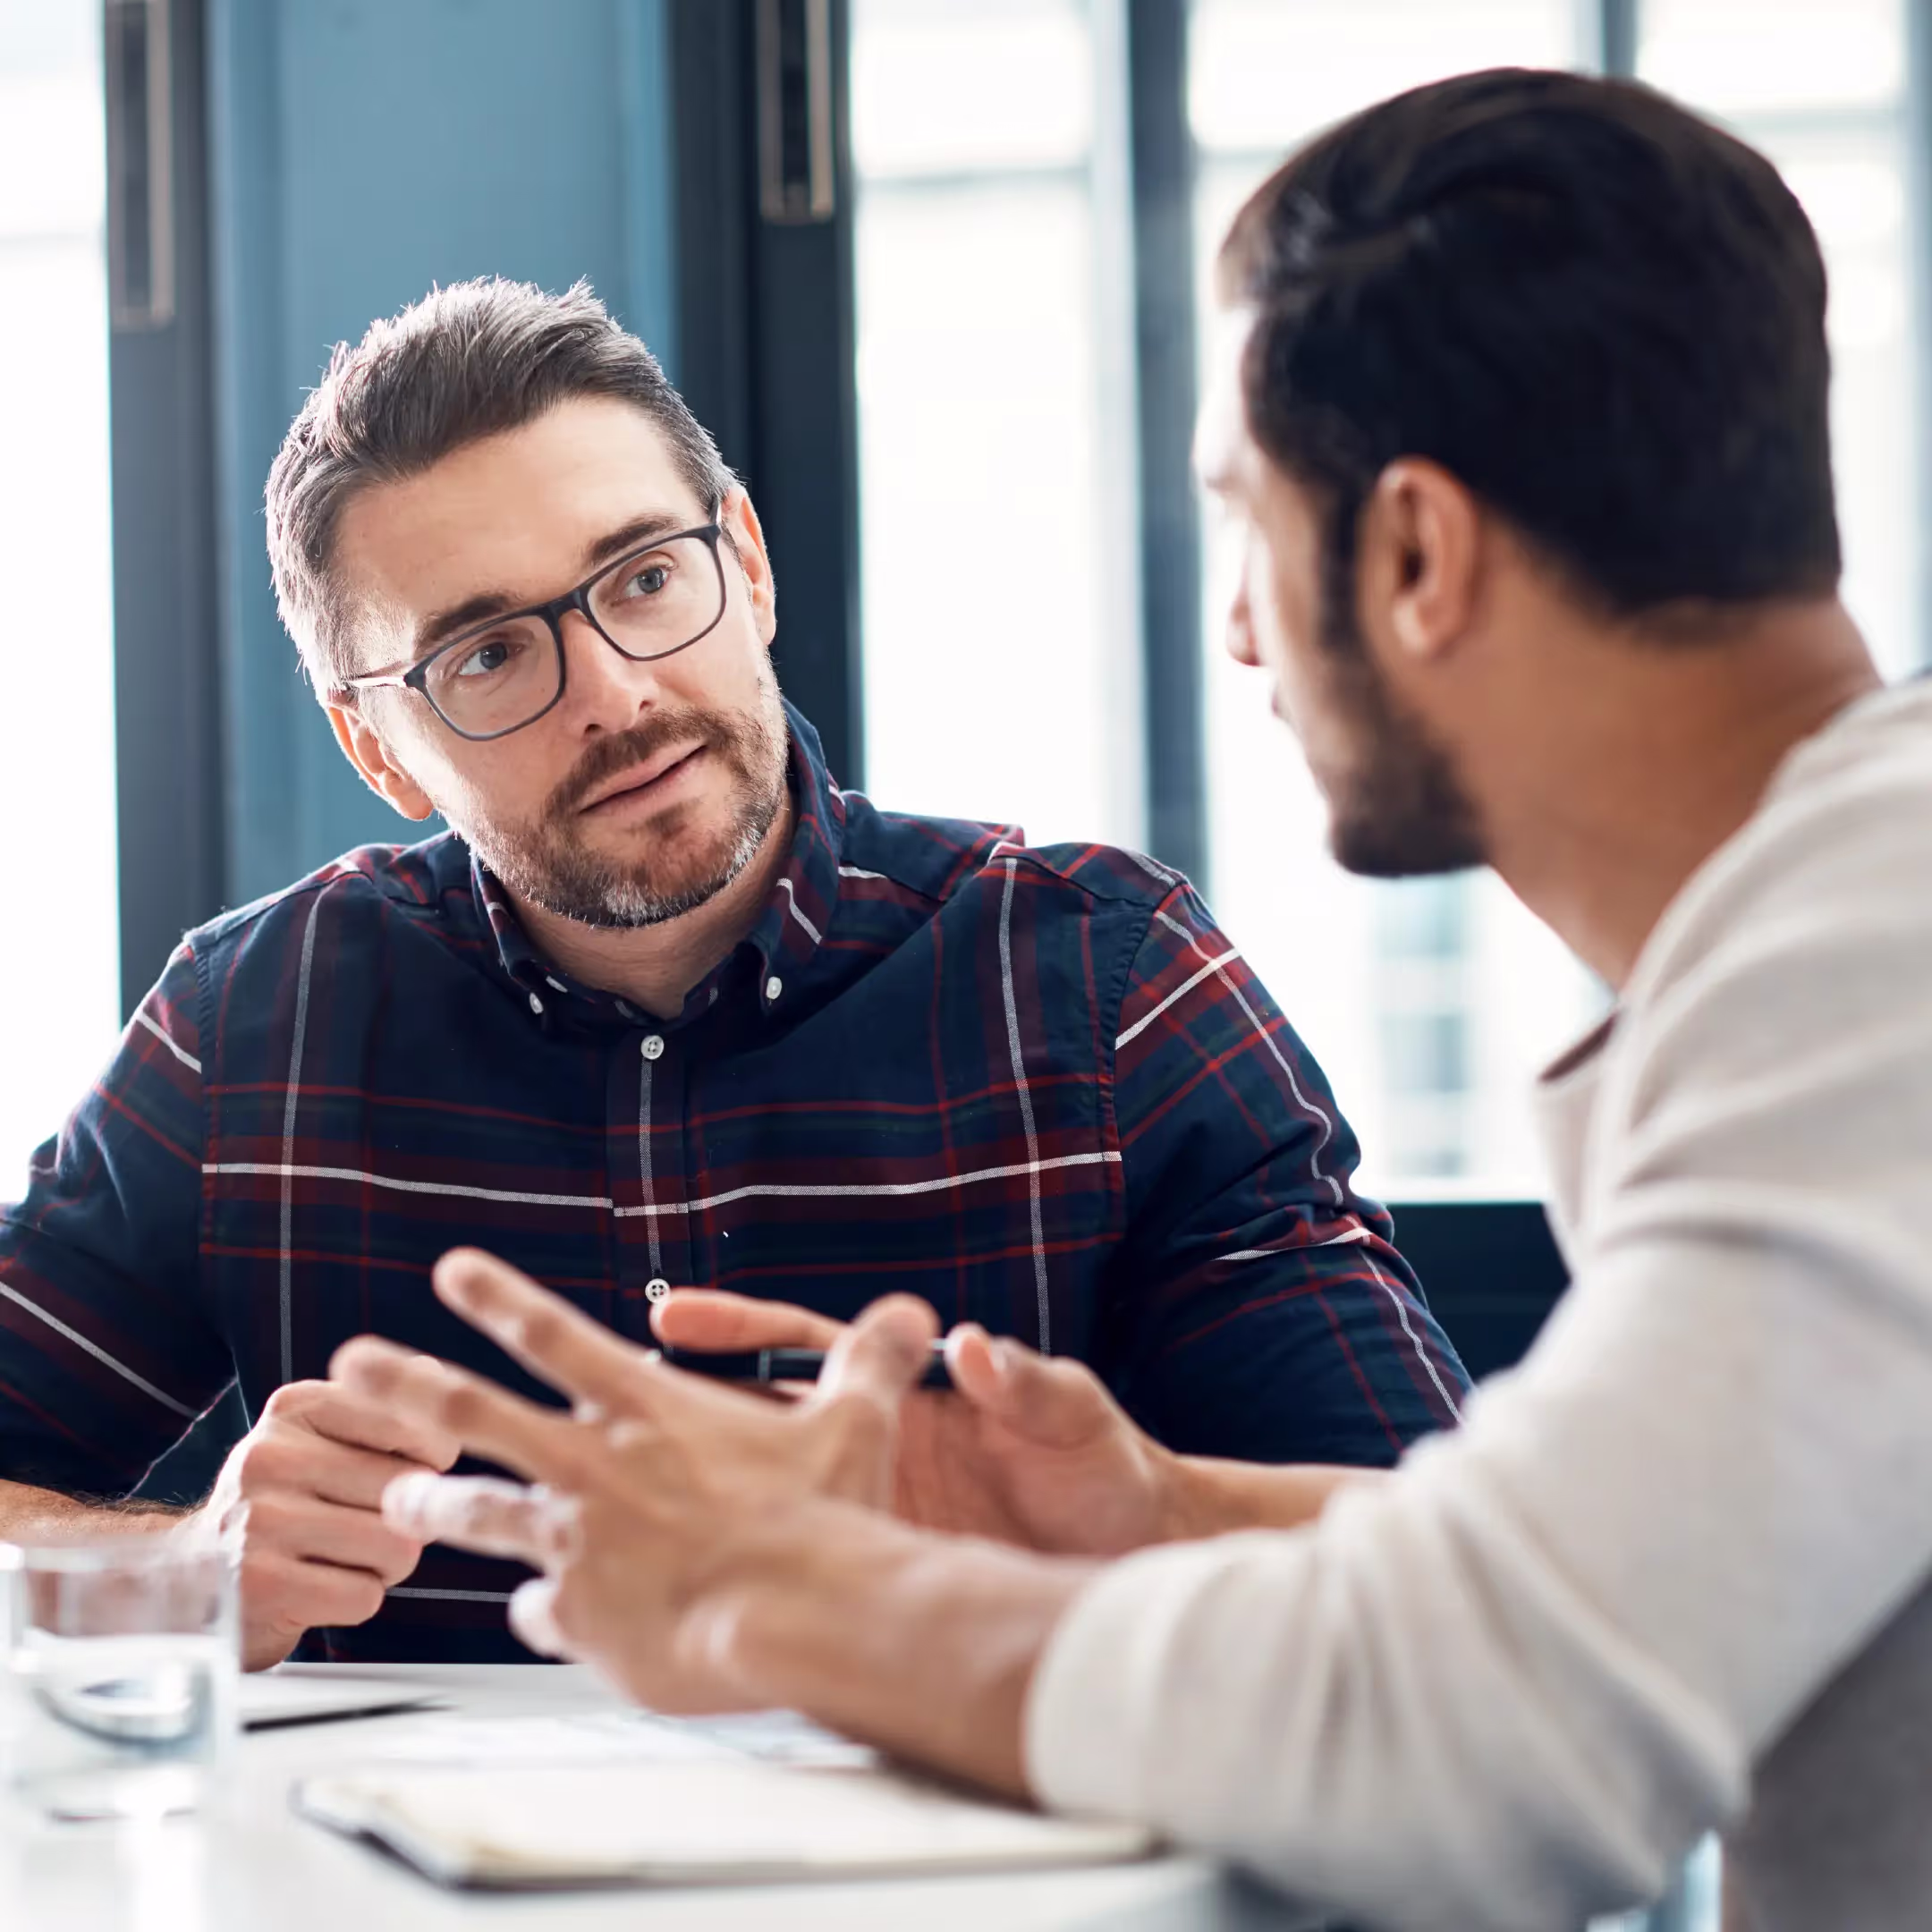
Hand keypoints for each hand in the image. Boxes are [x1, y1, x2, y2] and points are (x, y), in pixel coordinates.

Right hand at [173, 1381, 458, 1669]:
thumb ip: (381, 1408)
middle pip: (409, 1491)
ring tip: (343, 1558)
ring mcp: (260, 1521)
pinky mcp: (260, 1587)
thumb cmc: (283, 1501)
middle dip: (407, 1520)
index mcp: (296, 1407)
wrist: (189, 1574)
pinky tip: (320, 1590)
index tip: (404, 1472)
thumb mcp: (319, 1437)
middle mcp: (270, 1455)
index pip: (414, 1425)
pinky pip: (365, 1596)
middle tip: (365, 1526)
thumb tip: (430, 1372)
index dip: (431, 1460)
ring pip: (397, 1546)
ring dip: (386, 1565)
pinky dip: (357, 1600)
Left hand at [329, 1248, 939, 1709]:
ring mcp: (577, 1544)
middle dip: (405, 1383)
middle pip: (474, 1412)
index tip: (453, 1271)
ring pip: (479, 1515)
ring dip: (431, 1507)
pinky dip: (539, 1615)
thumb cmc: (824, 1516)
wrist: (798, 1612)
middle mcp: (595, 1466)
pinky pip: (541, 1615)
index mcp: (648, 1410)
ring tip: (394, 1505)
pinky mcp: (580, 1618)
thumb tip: (917, 1313)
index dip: (501, 1297)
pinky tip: (537, 1623)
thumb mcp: (855, 1422)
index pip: (555, 1336)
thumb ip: (871, 1361)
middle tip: (351, 1363)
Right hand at [653, 1291, 1183, 1556]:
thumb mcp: (1072, 1415)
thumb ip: (1028, 1380)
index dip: (737, 1329)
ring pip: (761, 1500)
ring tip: (606, 1509)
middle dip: (677, 1413)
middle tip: (601, 1404)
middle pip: (755, 1421)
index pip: (805, 1347)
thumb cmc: (1106, 1468)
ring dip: (693, 1499)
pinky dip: (745, 1582)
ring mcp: (871, 1511)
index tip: (673, 1317)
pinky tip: (685, 1599)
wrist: (1135, 1551)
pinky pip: (801, 1573)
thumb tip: (977, 1347)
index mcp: (910, 1393)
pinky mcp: (883, 1572)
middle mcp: (874, 1448)